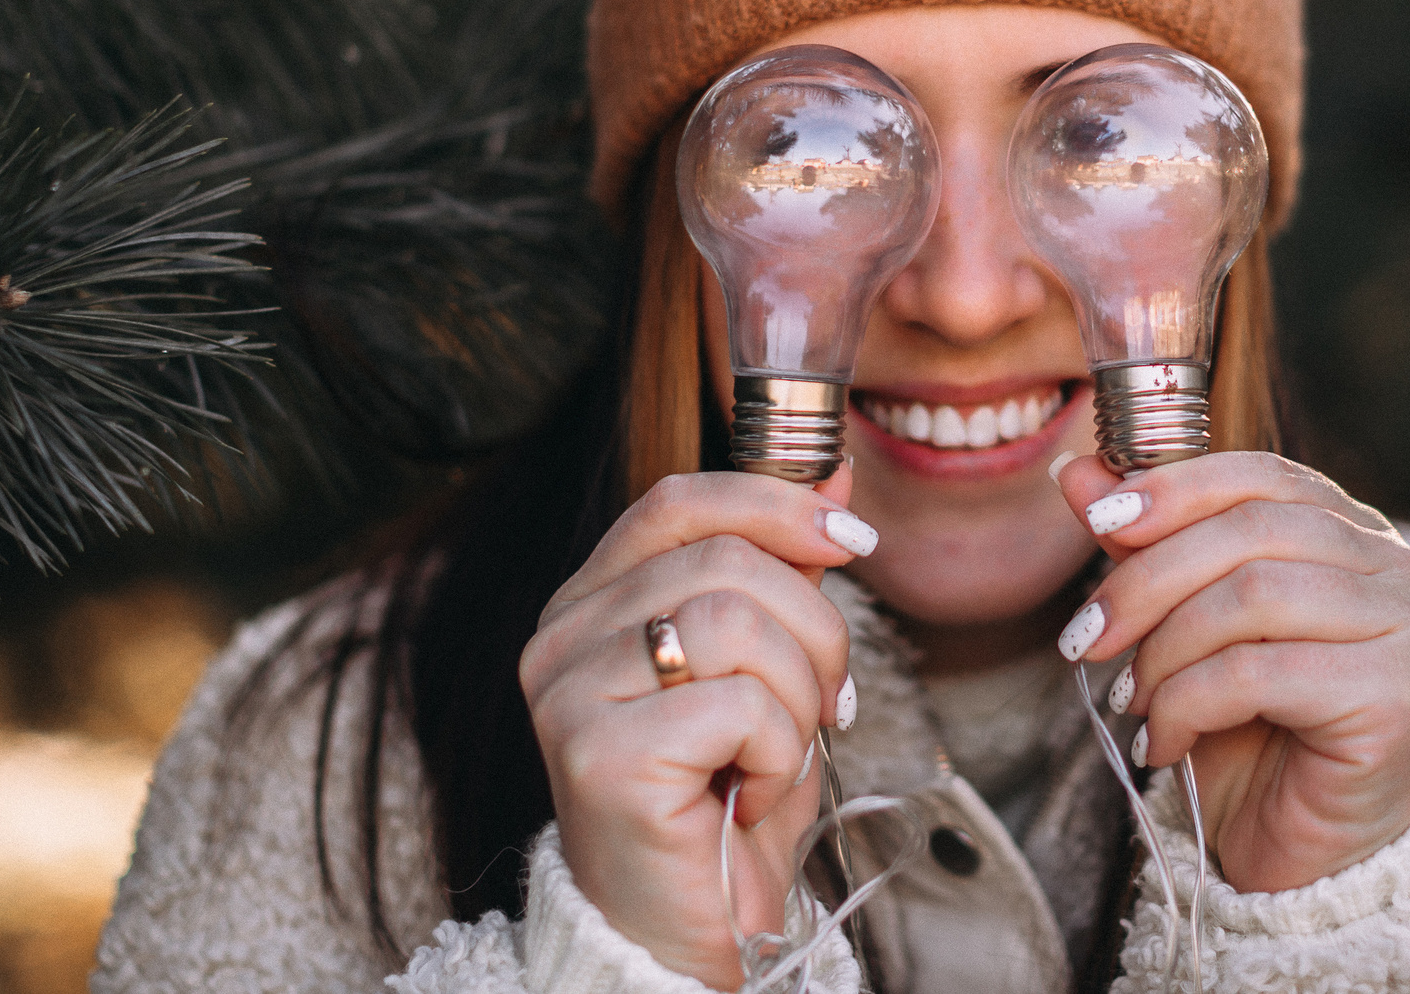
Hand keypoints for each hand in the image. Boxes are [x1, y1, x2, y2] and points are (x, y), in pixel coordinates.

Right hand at [520, 465, 875, 989]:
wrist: (690, 935)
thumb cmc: (726, 804)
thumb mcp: (767, 668)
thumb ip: (785, 571)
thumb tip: (836, 474)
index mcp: (591, 604)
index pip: (676, 500)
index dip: (773, 502)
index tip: (849, 536)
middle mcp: (560, 641)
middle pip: (727, 562)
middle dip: (814, 629)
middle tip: (828, 701)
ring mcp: (569, 696)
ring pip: (738, 621)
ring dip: (799, 694)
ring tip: (781, 754)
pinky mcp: (599, 755)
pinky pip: (737, 704)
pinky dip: (779, 752)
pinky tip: (752, 795)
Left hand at [1053, 451, 1409, 894]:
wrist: (1317, 859)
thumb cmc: (1261, 736)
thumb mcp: (1189, 628)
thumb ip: (1148, 546)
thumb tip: (1077, 473)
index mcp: (1357, 534)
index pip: (1263, 477)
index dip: (1176, 487)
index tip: (1100, 518)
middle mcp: (1397, 569)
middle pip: (1250, 533)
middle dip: (1148, 581)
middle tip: (1087, 637)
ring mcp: (1406, 629)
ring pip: (1252, 596)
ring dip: (1165, 651)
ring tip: (1134, 700)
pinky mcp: (1391, 695)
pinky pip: (1257, 671)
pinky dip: (1187, 704)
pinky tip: (1165, 743)